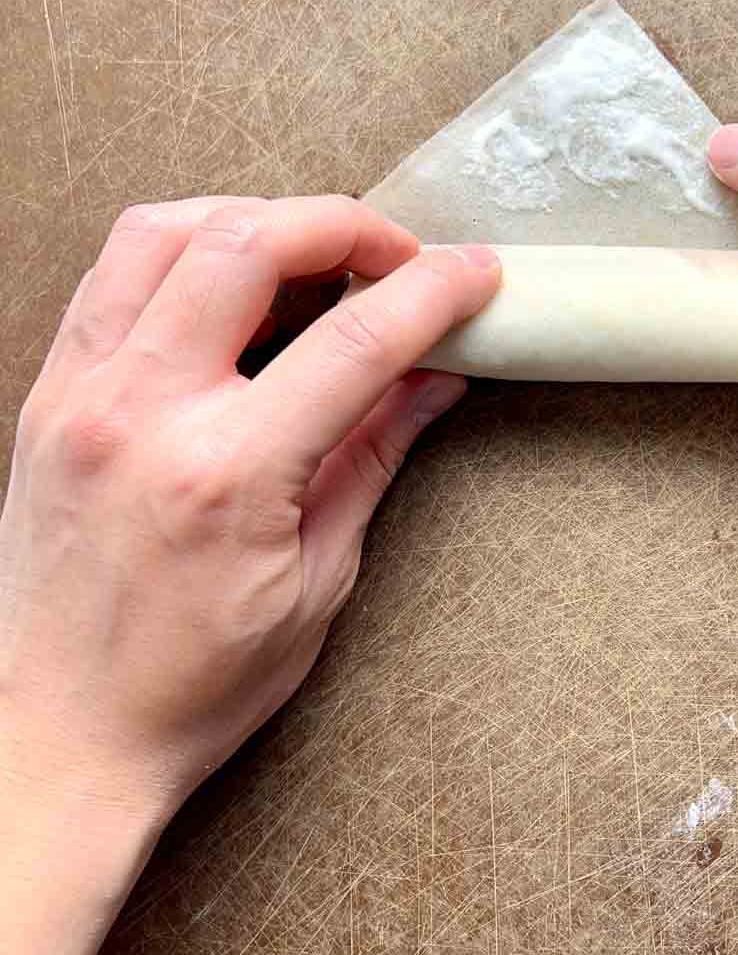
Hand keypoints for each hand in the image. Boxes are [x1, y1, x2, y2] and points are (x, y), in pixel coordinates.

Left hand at [0, 196, 499, 821]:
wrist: (58, 736)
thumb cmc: (189, 686)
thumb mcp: (316, 583)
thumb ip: (372, 459)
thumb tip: (433, 381)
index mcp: (225, 473)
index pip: (354, 342)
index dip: (431, 292)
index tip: (473, 272)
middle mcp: (141, 413)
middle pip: (248, 244)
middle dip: (342, 225)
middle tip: (393, 255)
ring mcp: (80, 397)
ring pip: (162, 231)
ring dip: (251, 218)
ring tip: (307, 253)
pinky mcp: (48, 399)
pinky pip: (109, 277)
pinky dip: (177, 251)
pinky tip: (223, 281)